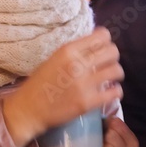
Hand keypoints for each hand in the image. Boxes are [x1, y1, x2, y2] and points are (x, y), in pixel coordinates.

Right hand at [3, 28, 122, 146]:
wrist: (29, 110)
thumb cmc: (40, 83)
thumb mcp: (54, 58)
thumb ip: (75, 52)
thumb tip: (95, 44)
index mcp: (68, 50)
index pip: (102, 36)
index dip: (106, 41)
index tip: (102, 48)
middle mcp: (78, 64)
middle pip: (113, 51)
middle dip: (113, 57)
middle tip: (107, 64)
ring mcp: (84, 84)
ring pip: (116, 70)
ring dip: (116, 74)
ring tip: (110, 78)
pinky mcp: (88, 102)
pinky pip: (115, 92)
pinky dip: (116, 91)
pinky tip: (109, 92)